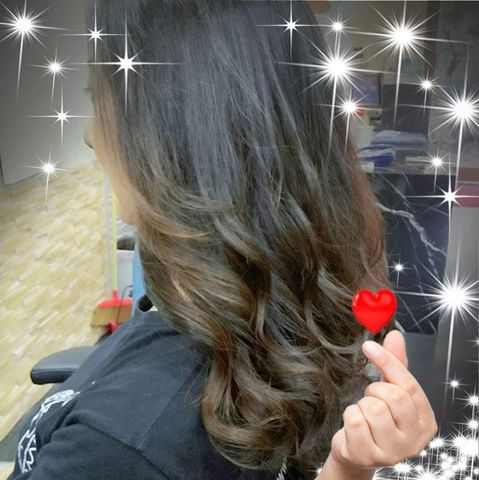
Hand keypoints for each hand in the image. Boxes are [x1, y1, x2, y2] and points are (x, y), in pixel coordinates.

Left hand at [329, 330, 437, 470]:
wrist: (356, 451)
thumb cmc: (376, 419)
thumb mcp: (389, 390)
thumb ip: (395, 364)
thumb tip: (396, 335)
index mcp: (425, 421)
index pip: (410, 385)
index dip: (388, 362)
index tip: (369, 346)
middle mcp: (414, 440)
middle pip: (394, 397)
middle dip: (374, 389)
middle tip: (370, 396)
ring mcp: (393, 452)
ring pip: (373, 408)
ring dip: (361, 404)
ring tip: (365, 414)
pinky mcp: (368, 456)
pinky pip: (354, 420)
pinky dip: (349, 415)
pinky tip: (355, 426)